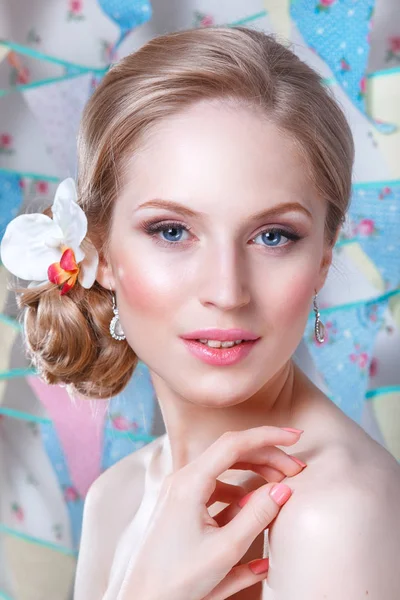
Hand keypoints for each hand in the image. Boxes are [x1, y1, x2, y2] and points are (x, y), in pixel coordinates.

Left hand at [117, 425, 305, 599]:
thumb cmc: (179, 579)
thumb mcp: (226, 549)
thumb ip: (257, 515)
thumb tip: (284, 488)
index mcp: (190, 482)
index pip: (234, 443)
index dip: (268, 436)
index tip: (295, 437)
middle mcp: (183, 479)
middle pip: (231, 453)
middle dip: (266, 456)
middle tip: (295, 469)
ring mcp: (181, 492)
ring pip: (224, 471)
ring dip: (253, 474)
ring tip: (279, 487)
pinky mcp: (182, 506)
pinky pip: (215, 490)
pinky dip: (238, 494)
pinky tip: (254, 510)